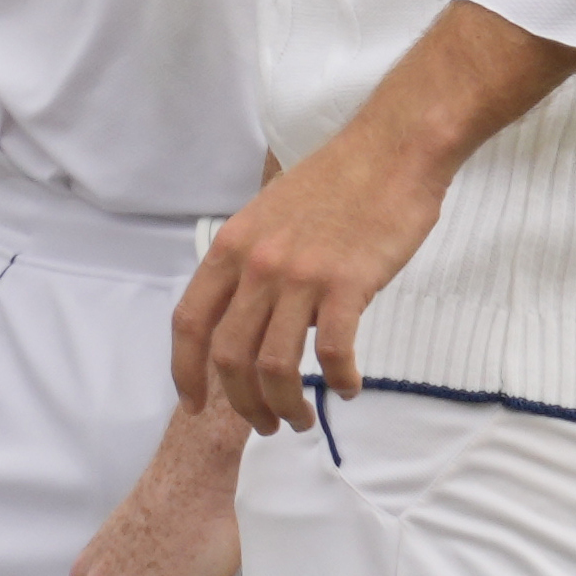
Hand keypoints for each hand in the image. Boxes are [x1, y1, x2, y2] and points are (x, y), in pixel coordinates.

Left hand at [170, 122, 448, 434]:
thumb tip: (251, 317)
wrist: (391, 150)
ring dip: (285, 405)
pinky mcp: (347, 284)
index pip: (190, 321)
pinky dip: (338, 383)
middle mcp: (257, 264)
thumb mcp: (269, 215)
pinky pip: (333, 353)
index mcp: (232, 247)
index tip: (195, 405)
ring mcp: (300, 275)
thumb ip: (252, 264)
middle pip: (228, 356)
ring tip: (300, 419)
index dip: (185, 371)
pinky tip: (348, 388)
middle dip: (241, 404)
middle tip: (265, 425)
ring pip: (275, 366)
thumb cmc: (336, 182)